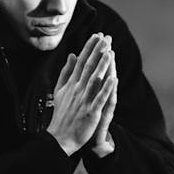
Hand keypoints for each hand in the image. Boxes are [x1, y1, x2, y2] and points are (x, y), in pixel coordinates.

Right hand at [46, 33, 114, 155]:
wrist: (60, 138)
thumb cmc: (61, 114)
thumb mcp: (60, 90)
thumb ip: (66, 72)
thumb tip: (73, 54)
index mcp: (71, 83)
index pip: (81, 61)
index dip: (89, 48)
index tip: (97, 35)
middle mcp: (77, 89)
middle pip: (89, 67)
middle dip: (98, 51)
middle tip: (106, 37)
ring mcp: (84, 100)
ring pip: (95, 80)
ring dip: (102, 65)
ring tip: (109, 51)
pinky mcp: (90, 112)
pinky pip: (99, 99)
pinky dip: (106, 89)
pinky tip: (113, 78)